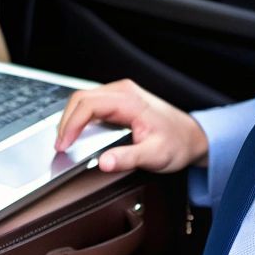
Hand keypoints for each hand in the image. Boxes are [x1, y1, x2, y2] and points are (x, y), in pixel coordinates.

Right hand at [53, 79, 208, 174]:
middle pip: (81, 98)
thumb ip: (127, 159)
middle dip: (65, 122)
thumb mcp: (154, 155)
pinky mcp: (119, 100)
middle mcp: (123, 91)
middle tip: (60, 145)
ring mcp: (120, 93)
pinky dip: (80, 117)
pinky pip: (92, 103)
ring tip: (66, 140)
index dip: (70, 124)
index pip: (88, 105)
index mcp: (129, 100)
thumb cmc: (177, 143)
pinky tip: (78, 132)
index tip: (63, 143)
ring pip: (84, 99)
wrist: (193, 137)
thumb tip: (102, 162)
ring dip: (71, 119)